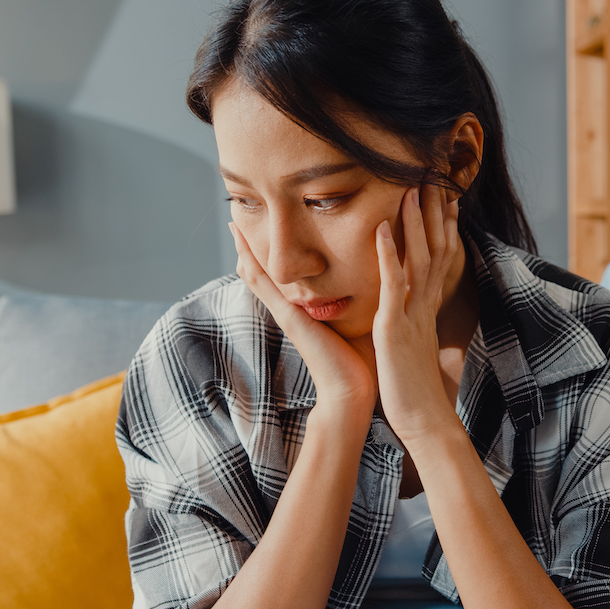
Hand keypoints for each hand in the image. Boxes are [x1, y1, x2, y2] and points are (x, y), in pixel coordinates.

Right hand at [229, 222, 376, 414]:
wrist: (354, 393)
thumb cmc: (361, 359)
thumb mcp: (358, 319)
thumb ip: (359, 300)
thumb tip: (375, 278)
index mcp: (306, 308)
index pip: (284, 274)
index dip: (274, 250)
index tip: (270, 221)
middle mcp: (291, 308)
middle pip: (264, 271)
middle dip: (251, 244)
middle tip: (238, 214)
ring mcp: (286, 313)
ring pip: (257, 275)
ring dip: (244, 248)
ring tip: (234, 220)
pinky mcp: (288, 319)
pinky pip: (264, 287)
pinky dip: (252, 265)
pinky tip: (241, 247)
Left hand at [372, 183, 462, 442]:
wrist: (423, 419)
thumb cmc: (414, 387)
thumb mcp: (414, 345)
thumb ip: (413, 323)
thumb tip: (410, 311)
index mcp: (427, 309)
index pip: (439, 258)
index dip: (442, 226)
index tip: (442, 196)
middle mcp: (425, 306)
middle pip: (435, 249)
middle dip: (433, 213)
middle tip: (432, 177)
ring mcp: (412, 314)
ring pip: (417, 259)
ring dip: (414, 223)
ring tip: (410, 189)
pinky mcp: (396, 328)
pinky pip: (393, 285)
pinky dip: (387, 255)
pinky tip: (379, 229)